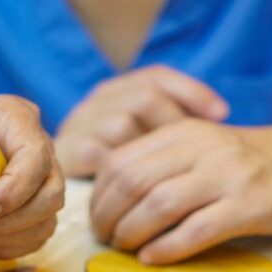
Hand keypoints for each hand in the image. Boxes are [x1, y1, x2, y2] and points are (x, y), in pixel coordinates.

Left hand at [0, 95, 63, 258]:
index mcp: (14, 118)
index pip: (35, 155)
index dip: (14, 188)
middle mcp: (35, 147)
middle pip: (52, 190)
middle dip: (16, 216)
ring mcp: (37, 180)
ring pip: (48, 217)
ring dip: (12, 235)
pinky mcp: (31, 209)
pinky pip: (37, 236)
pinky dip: (10, 246)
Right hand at [55, 65, 227, 177]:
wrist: (49, 186)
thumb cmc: (118, 170)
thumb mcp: (145, 141)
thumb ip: (171, 126)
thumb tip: (221, 116)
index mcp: (116, 91)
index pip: (157, 76)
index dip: (192, 92)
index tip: (222, 116)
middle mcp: (96, 101)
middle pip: (144, 97)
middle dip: (172, 124)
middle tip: (193, 156)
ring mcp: (78, 124)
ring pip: (124, 124)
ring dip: (148, 154)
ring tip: (168, 178)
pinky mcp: (67, 152)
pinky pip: (103, 157)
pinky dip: (127, 175)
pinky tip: (144, 194)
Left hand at [89, 119, 271, 263]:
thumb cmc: (249, 162)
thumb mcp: (203, 147)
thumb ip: (163, 163)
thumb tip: (111, 201)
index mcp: (184, 132)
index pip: (121, 161)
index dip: (99, 195)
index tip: (96, 219)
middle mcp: (202, 149)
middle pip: (133, 183)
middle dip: (109, 217)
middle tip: (106, 239)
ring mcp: (227, 176)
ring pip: (159, 206)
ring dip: (133, 234)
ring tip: (126, 250)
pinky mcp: (249, 206)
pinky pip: (195, 230)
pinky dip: (166, 248)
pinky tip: (153, 258)